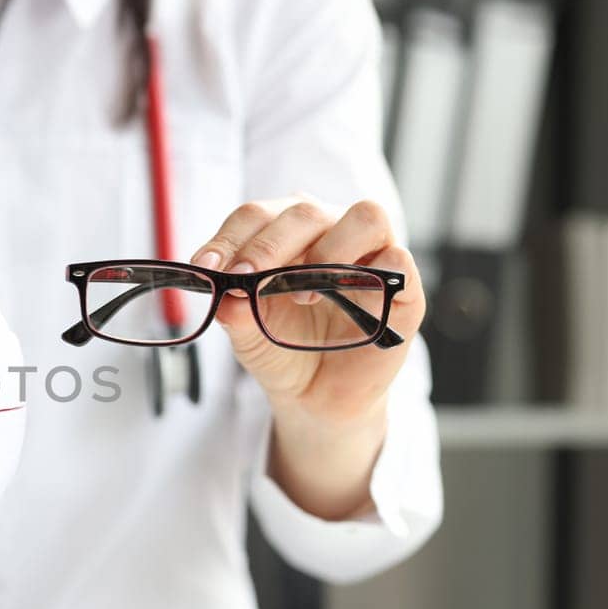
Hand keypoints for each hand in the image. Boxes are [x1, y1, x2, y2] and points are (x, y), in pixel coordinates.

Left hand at [191, 198, 425, 518]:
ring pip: (364, 215)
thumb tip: (228, 296)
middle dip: (267, 245)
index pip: (257, 216)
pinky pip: (398, 258)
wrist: (317, 396)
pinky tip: (344, 298)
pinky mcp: (402, 286)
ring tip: (301, 295)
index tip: (205, 265)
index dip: (229, 237)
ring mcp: (371, 254)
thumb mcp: (247, 334)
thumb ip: (235, 311)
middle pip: (305, 212)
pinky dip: (371, 272)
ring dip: (326, 251)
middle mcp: (330, 231)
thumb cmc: (282, 349)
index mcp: (287, 233)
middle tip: (243, 278)